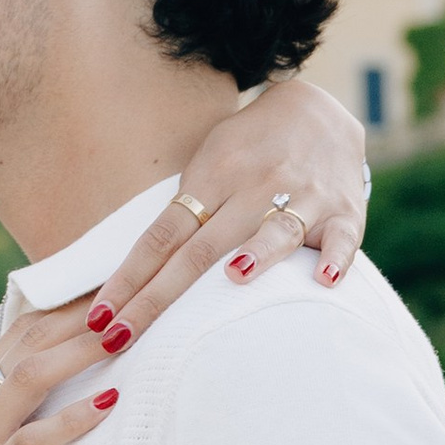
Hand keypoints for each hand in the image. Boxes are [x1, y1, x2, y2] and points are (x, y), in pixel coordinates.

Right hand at [0, 290, 117, 444]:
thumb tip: (24, 408)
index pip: (17, 334)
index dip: (64, 305)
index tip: (111, 283)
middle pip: (27, 341)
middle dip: (81, 312)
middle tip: (134, 286)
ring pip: (28, 378)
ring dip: (80, 351)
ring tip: (127, 329)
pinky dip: (70, 422)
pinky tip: (108, 404)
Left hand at [88, 73, 369, 347]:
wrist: (317, 108)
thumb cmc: (248, 150)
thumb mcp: (208, 163)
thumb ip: (183, 211)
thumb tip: (134, 274)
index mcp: (213, 175)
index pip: (162, 235)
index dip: (131, 277)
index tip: (99, 318)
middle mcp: (255, 185)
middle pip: (202, 248)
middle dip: (160, 297)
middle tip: (124, 336)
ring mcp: (303, 196)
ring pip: (277, 231)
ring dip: (258, 254)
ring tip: (235, 277)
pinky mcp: (344, 210)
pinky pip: (342, 238)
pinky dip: (334, 259)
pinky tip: (323, 279)